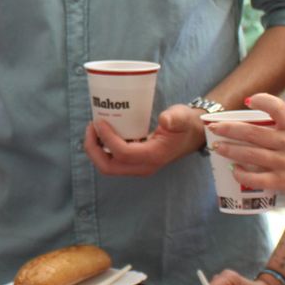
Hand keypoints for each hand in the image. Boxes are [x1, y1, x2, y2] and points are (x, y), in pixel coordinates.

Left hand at [83, 103, 205, 175]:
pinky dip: (103, 149)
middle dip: (93, 149)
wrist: (193, 135)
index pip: (122, 153)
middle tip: (91, 127)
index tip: (99, 121)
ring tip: (93, 129)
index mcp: (153, 156)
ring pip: (108, 166)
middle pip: (108, 167)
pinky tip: (102, 133)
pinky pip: (113, 161)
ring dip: (96, 150)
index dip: (107, 138)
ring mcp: (139, 167)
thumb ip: (175, 118)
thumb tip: (165, 119)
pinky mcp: (136, 162)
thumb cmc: (186, 124)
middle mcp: (144, 166)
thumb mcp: (182, 117)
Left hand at [204, 93, 284, 209]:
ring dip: (229, 150)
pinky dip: (242, 174)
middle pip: (253, 132)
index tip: (247, 99)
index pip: (278, 107)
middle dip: (229, 128)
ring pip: (250, 154)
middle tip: (212, 125)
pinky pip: (257, 178)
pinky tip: (234, 171)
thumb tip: (259, 115)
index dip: (262, 100)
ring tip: (216, 146)